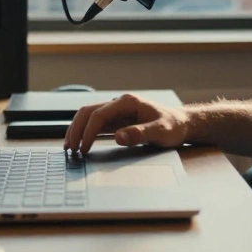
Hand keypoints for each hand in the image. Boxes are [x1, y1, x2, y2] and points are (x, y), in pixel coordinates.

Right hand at [63, 93, 190, 153]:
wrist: (181, 124)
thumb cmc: (173, 126)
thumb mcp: (160, 132)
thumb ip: (140, 134)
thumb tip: (119, 137)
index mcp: (128, 102)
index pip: (99, 114)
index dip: (88, 131)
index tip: (84, 148)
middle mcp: (119, 103)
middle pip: (88, 111)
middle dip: (76, 129)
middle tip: (69, 148)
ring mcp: (117, 111)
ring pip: (89, 115)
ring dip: (77, 129)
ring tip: (70, 147)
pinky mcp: (117, 120)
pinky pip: (95, 123)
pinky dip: (85, 132)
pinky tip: (80, 143)